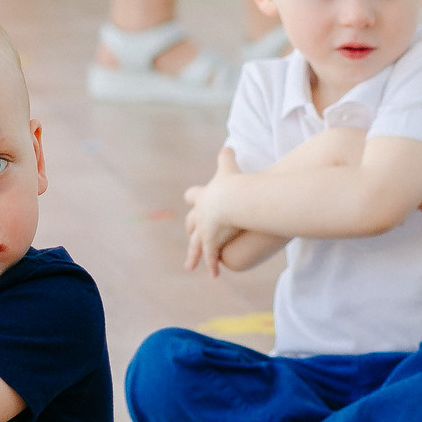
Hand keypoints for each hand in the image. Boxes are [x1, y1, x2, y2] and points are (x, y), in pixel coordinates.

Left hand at [182, 146, 243, 277]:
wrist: (232, 200)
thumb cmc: (232, 183)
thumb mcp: (228, 167)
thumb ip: (227, 157)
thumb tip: (227, 146)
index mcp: (203, 197)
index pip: (194, 197)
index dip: (194, 198)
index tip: (192, 200)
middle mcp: (200, 215)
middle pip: (191, 223)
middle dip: (191, 228)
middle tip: (190, 232)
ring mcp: (205, 230)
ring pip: (195, 245)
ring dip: (193, 255)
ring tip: (189, 265)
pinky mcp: (213, 242)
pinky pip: (211, 257)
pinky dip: (212, 265)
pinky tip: (213, 275)